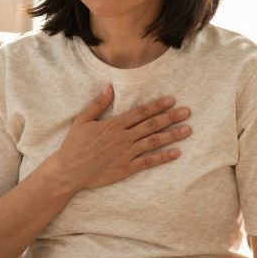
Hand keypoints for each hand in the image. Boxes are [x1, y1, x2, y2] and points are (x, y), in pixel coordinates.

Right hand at [47, 85, 192, 192]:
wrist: (69, 171)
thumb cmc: (74, 145)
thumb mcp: (82, 120)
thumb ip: (98, 104)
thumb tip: (109, 87)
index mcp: (114, 125)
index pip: (141, 112)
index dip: (157, 105)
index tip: (172, 100)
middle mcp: (123, 138)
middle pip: (152, 125)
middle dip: (171, 117)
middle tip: (187, 112)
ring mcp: (126, 154)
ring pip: (153, 142)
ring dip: (172, 135)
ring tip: (187, 130)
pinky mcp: (126, 168)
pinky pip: (148, 162)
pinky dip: (163, 157)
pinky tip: (176, 153)